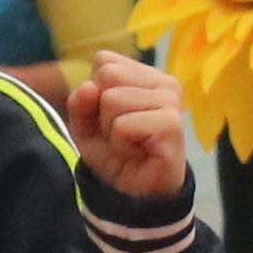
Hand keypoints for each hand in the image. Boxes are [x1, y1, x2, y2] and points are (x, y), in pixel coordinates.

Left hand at [79, 52, 193, 204]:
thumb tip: (90, 87)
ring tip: (129, 143)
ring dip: (111, 130)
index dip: (94, 93)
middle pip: (107, 76)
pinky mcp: (172, 124)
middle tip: (119, 132)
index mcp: (145, 74)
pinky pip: (124, 125)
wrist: (133, 192)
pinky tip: (137, 151)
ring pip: (113, 99)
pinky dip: (121, 143)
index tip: (108, 118)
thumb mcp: (84, 125)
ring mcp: (171, 101)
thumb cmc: (113, 153)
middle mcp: (163, 81)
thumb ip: (79, 102)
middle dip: (101, 111)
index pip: (104, 60)